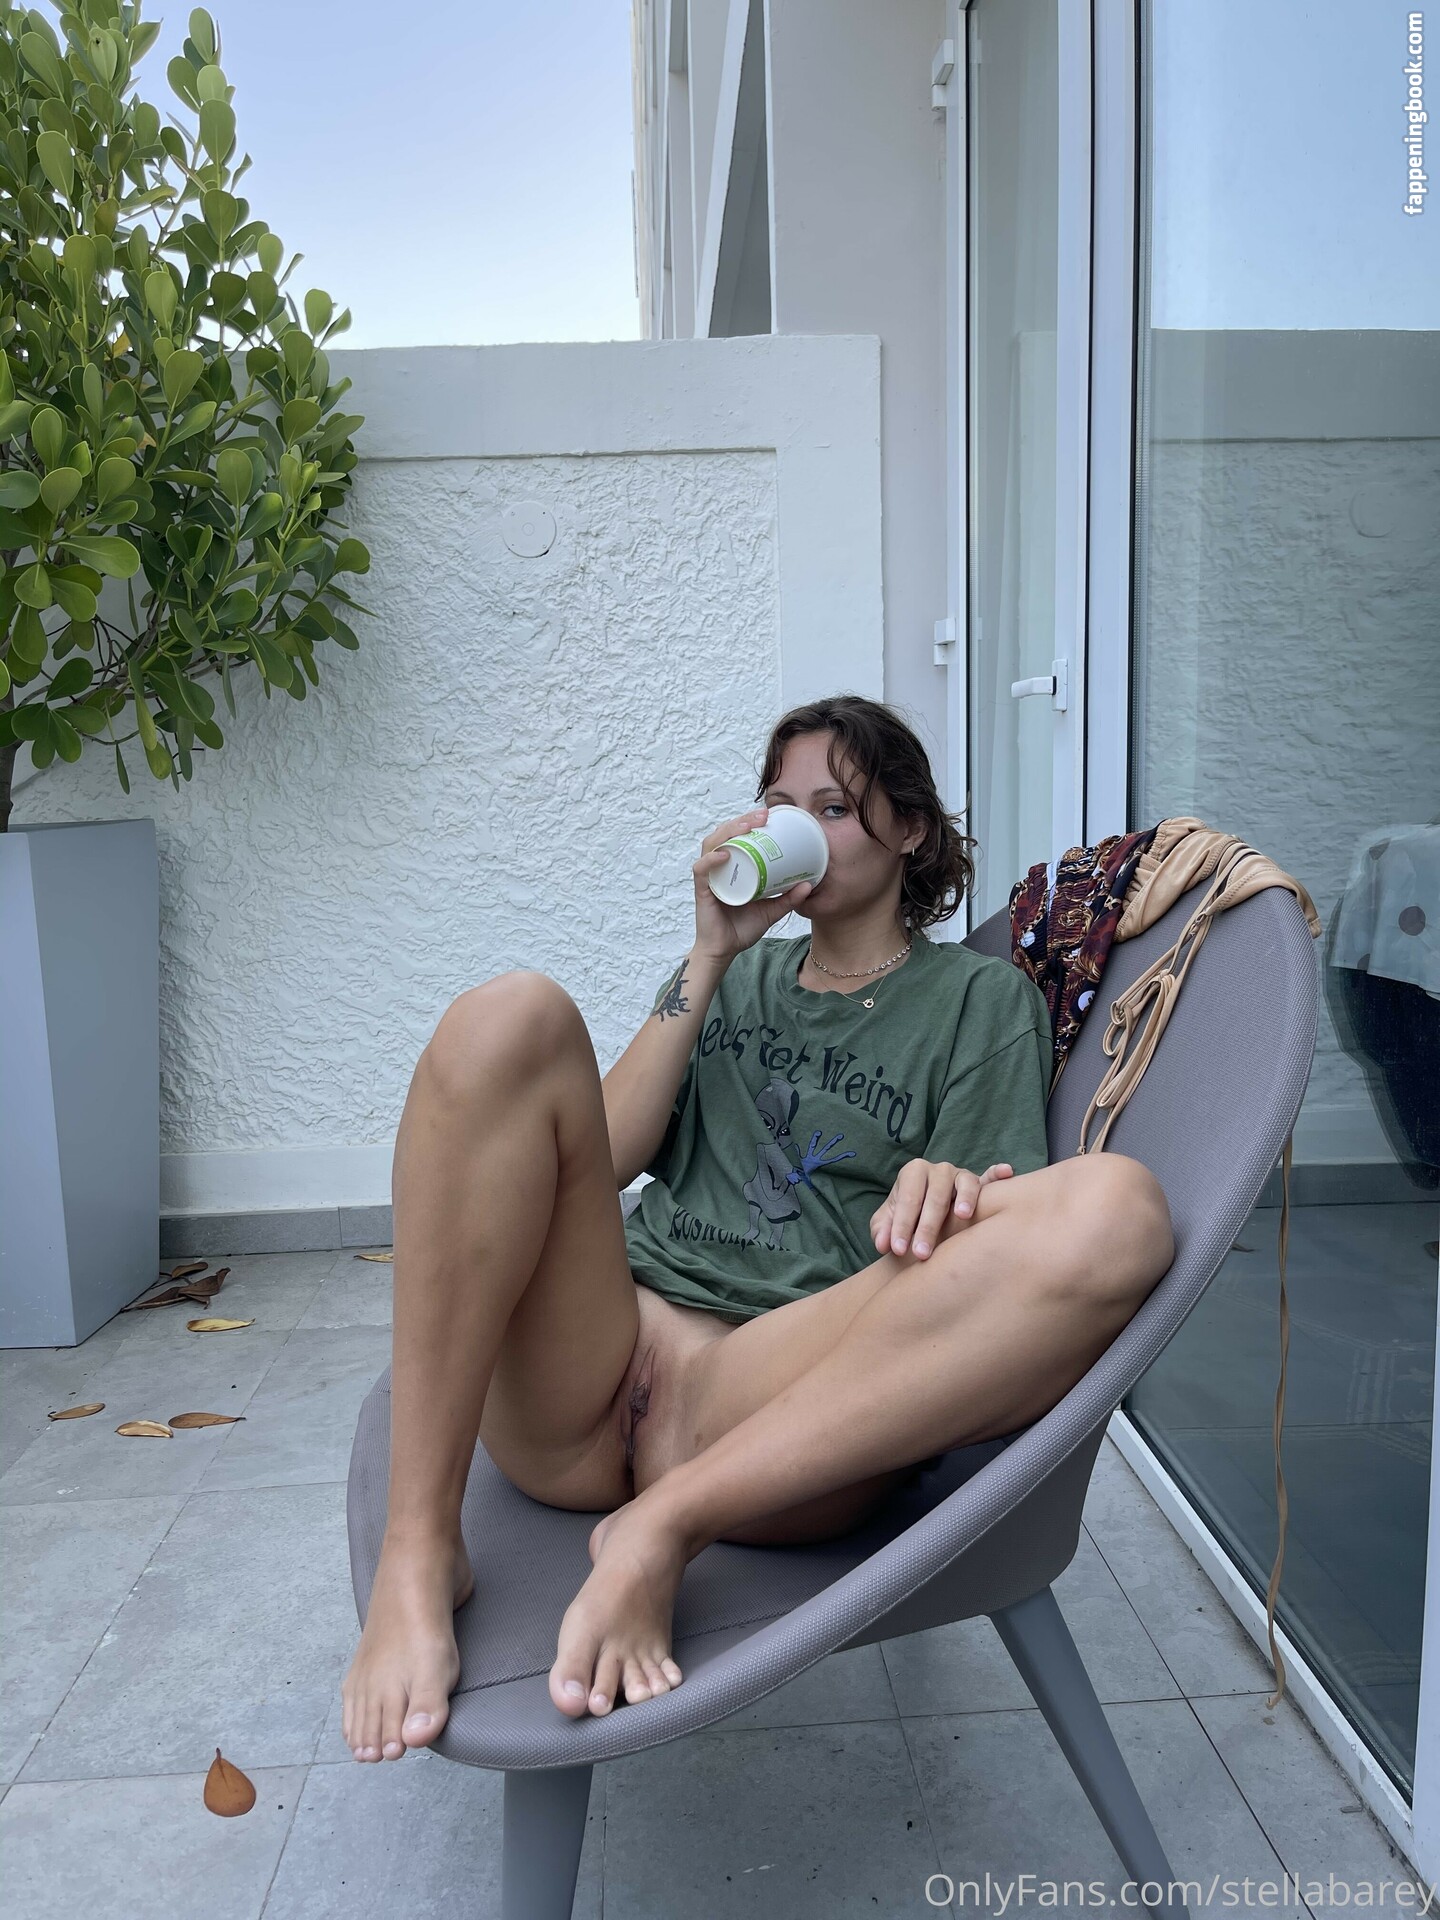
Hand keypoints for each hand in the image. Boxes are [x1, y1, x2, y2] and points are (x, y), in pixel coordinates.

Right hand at [692, 805, 814, 964]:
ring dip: (727, 832)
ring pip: (711, 844)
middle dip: (741, 820)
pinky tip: (724, 854)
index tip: (768, 814)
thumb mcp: (771, 910)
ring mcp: (709, 877)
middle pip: (723, 834)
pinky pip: (702, 870)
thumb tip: (808, 885)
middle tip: (762, 815)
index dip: (748, 821)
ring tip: (746, 827)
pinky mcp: (702, 890)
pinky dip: (711, 860)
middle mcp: (718, 867)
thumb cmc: (742, 928)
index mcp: (733, 867)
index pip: (736, 836)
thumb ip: (788, 899)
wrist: (725, 951)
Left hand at [870, 1161, 1015, 1259]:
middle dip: (927, 1226)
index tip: (898, 1250)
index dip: (901, 1225)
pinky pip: (990, 1178)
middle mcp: (939, 1170)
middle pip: (935, 1196)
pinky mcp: (980, 1185)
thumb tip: (884, 1244)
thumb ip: (882, 1232)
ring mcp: (961, 1176)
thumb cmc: (906, 1219)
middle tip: (921, 1254)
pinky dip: (998, 1174)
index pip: (908, 1199)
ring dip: (965, 1197)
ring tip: (962, 1215)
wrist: (924, 1215)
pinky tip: (1007, 1172)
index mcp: (913, 1173)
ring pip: (965, 1183)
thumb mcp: (888, 1224)